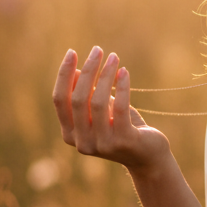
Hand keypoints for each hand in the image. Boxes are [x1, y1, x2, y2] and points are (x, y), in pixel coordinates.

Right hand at [53, 46, 170, 171]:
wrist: (147, 156)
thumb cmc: (121, 128)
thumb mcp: (100, 111)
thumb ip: (86, 95)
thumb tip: (75, 70)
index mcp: (70, 134)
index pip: (59, 100)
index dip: (64, 75)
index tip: (72, 52)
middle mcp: (82, 142)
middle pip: (77, 99)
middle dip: (87, 70)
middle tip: (97, 50)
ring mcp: (102, 144)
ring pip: (98, 102)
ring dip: (105, 75)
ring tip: (114, 57)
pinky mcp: (124, 141)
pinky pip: (120, 108)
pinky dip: (122, 87)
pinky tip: (124, 72)